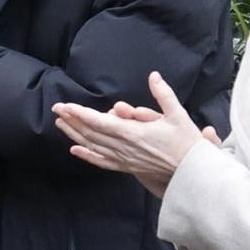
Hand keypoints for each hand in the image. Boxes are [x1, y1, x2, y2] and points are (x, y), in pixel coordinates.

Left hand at [52, 71, 218, 197]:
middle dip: (72, 120)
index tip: (64, 106)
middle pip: (91, 133)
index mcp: (133, 133)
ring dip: (75, 134)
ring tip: (60, 124)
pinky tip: (76, 150)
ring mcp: (125, 159)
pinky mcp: (128, 167)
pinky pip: (103, 162)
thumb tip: (154, 75)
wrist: (194, 174)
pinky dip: (88, 156)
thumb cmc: (187, 144)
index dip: (80, 113)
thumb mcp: (178, 115)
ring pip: (94, 146)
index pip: (99, 122)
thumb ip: (164, 94)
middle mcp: (124, 147)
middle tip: (56, 109)